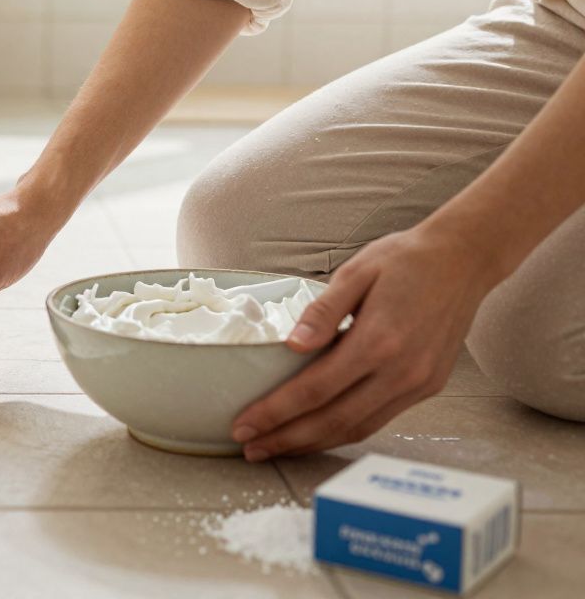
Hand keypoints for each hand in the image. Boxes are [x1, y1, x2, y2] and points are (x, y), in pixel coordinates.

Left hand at [230, 226, 503, 460]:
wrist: (464, 261)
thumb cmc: (406, 259)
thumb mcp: (357, 271)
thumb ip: (323, 310)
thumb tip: (292, 345)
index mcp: (379, 340)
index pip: (315, 389)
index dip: (276, 412)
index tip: (243, 425)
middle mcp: (401, 371)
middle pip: (334, 420)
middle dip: (287, 439)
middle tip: (250, 449)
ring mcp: (418, 384)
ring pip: (358, 428)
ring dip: (313, 443)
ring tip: (275, 447)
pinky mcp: (427, 387)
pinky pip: (379, 420)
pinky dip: (343, 431)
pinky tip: (316, 432)